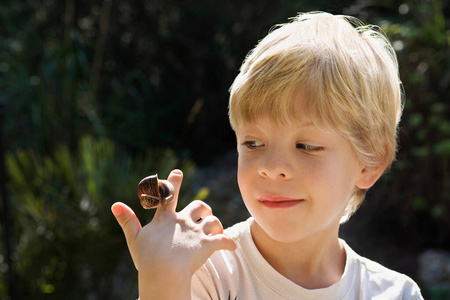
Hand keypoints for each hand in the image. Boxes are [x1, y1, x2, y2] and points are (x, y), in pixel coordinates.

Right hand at [111, 169, 235, 298]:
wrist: (163, 272)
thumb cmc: (147, 258)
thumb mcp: (134, 238)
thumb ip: (127, 220)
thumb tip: (114, 204)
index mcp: (166, 219)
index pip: (169, 196)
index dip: (174, 182)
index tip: (178, 172)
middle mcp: (183, 221)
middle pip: (199, 206)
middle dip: (203, 208)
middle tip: (204, 214)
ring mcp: (197, 233)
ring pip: (213, 221)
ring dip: (216, 225)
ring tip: (216, 231)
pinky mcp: (207, 245)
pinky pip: (223, 241)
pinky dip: (227, 243)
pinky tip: (230, 246)